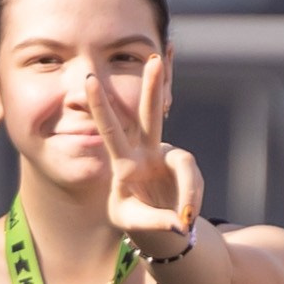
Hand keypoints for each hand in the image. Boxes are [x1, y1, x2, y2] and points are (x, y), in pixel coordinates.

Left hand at [87, 62, 203, 251]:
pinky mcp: (186, 169)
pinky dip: (192, 202)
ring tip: (184, 219)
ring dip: (189, 191)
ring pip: (185, 163)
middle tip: (154, 60)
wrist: (155, 221)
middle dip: (153, 87)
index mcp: (123, 162)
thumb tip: (180, 223)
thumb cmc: (134, 217)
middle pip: (150, 115)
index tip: (89, 80)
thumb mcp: (134, 221)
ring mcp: (168, 158)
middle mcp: (146, 151)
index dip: (100, 106)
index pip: (111, 131)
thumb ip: (154, 221)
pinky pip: (194, 185)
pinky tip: (186, 219)